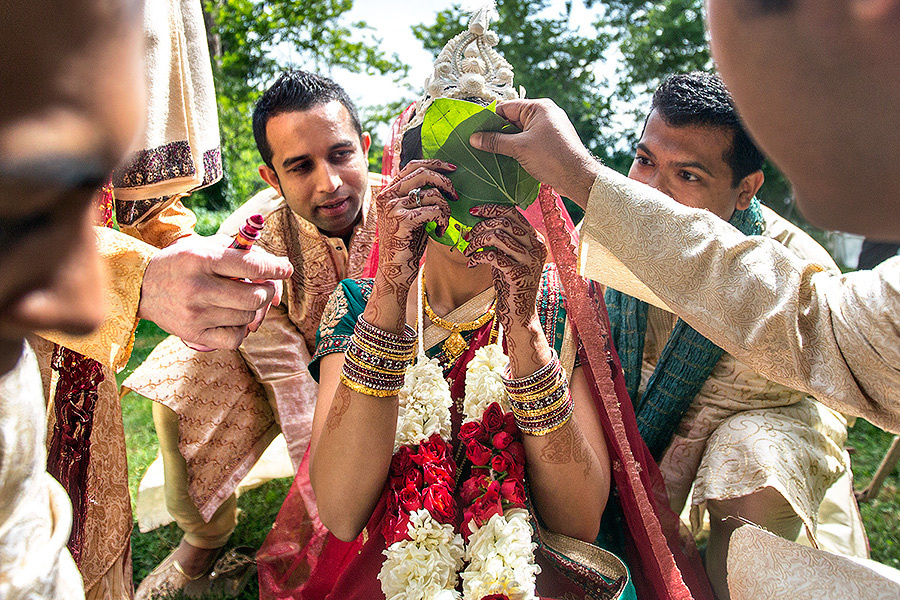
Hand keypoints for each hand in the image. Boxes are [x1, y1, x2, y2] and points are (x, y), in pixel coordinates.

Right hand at [138, 234, 292, 349]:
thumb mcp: (206, 246)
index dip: (276, 267)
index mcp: (202, 258)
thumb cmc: (183, 263)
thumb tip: (279, 273)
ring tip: (240, 300)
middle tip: (264, 287)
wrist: (142, 286)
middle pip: (255, 297)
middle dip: (268, 291)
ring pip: (248, 318)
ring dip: (253, 309)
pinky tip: (232, 318)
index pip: (251, 265)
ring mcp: (195, 314)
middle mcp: (198, 287)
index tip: (286, 268)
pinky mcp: (193, 335)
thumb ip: (242, 254)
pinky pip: (235, 338)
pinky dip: (241, 329)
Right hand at [368, 159, 455, 330]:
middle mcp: (386, 196)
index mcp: (388, 191)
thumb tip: (442, 179)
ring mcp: (392, 207)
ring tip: (444, 222)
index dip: (434, 164)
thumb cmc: (407, 244)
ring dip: (446, 208)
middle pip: (422, 174)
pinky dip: (443, 219)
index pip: (413, 166)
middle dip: (445, 181)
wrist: (395, 271)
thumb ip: (420, 197)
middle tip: (455, 195)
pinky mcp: (401, 220)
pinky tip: (440, 230)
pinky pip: (433, 210)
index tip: (452, 168)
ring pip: (431, 194)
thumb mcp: (413, 215)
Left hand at [464, 204, 546, 330]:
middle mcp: (537, 247)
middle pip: (504, 222)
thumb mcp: (510, 256)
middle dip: (481, 226)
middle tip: (468, 236)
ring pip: (497, 236)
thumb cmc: (511, 282)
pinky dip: (478, 256)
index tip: (473, 212)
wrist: (520, 312)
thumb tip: (480, 219)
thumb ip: (503, 238)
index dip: (491, 209)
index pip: (513, 213)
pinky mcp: (518, 275)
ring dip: (477, 241)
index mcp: (536, 238)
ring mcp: (529, 261)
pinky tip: (471, 263)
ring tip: (468, 250)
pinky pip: (493, 256)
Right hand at [468, 99, 601, 207]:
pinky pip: (529, 141)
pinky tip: (507, 159)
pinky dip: (518, 148)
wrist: (578, 177)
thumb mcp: (519, 148)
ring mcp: (549, 128)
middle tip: (480, 144)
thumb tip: (474, 138)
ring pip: (520, 132)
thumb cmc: (552, 158)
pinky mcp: (551, 142)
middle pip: (513, 120)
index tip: (475, 132)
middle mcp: (545, 114)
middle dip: (497, 132)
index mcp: (539, 107)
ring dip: (507, 142)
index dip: (489, 119)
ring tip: (491, 153)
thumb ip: (495, 141)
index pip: (507, 107)